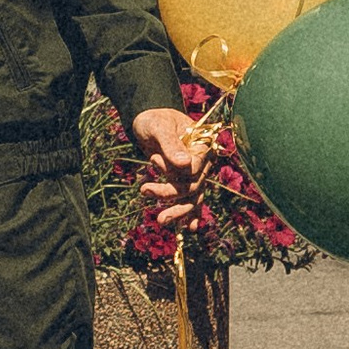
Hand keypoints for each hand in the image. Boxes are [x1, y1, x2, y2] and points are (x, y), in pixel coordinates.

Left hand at [128, 105, 206, 227]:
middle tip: (145, 190)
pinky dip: (191, 214)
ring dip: (178, 211)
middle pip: (192, 186)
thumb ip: (171, 144)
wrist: (149, 120)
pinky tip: (190, 228)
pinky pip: (192, 200)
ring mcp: (196, 173)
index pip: (195, 169)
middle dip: (170, 194)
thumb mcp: (159, 128)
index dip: (175, 171)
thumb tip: (184, 164)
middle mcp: (203, 162)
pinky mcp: (185, 181)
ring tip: (160, 220)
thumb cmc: (154, 120)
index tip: (153, 160)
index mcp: (202, 145)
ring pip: (192, 197)